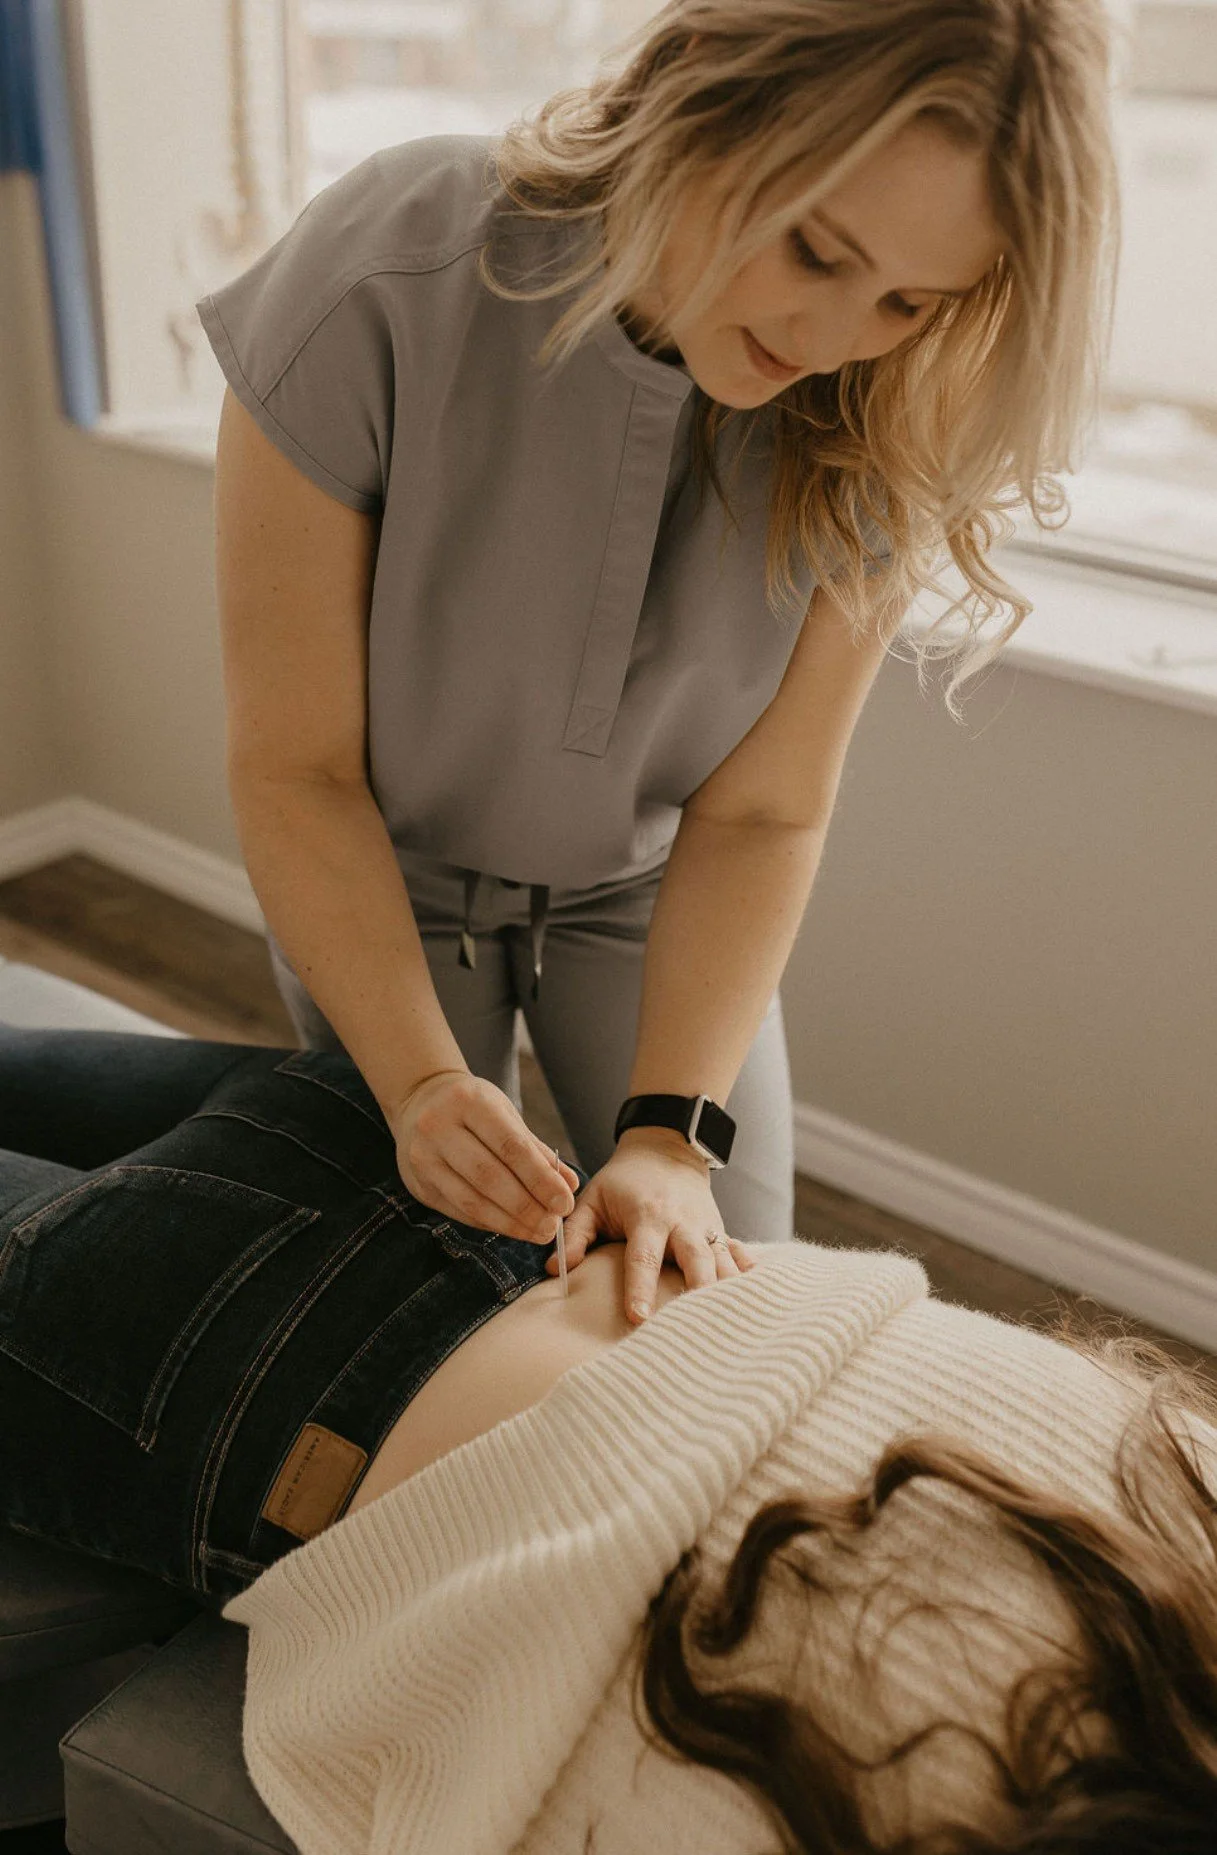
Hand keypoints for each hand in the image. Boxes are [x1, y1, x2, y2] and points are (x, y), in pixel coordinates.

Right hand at [390, 1068, 579, 1245]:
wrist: (419, 1101)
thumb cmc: (473, 1107)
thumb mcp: (505, 1113)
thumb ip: (536, 1150)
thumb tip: (569, 1185)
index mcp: (468, 1102)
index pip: (510, 1147)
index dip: (540, 1179)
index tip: (565, 1203)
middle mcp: (438, 1127)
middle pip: (489, 1177)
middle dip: (526, 1207)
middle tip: (553, 1226)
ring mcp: (423, 1158)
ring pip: (471, 1201)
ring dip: (509, 1223)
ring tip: (538, 1232)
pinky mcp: (417, 1184)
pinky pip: (458, 1211)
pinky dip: (489, 1223)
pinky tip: (511, 1227)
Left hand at [547, 1127, 755, 1323]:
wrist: (667, 1150)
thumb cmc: (624, 1182)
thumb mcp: (593, 1198)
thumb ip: (574, 1233)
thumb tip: (554, 1270)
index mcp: (648, 1216)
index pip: (644, 1257)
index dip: (641, 1288)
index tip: (638, 1318)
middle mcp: (683, 1223)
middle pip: (697, 1260)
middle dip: (697, 1293)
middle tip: (693, 1327)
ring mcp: (708, 1227)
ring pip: (724, 1262)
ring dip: (726, 1293)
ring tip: (726, 1326)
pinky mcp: (722, 1233)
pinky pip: (741, 1257)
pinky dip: (747, 1278)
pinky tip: (754, 1302)